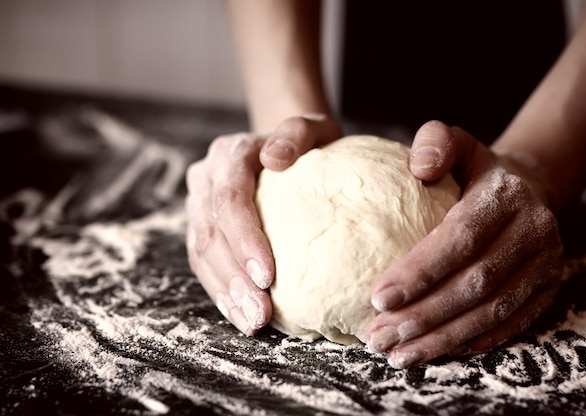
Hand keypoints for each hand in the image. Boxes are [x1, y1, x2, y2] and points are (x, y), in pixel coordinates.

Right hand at [185, 114, 341, 334]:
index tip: (268, 276)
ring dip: (225, 292)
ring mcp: (199, 203)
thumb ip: (298, 133)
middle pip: (210, 231)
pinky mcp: (202, 226)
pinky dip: (221, 291)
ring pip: (201, 252)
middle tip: (259, 314)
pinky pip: (204, 262)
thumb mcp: (315, 128)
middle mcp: (207, 177)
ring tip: (252, 322)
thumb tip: (275, 158)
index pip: (229, 199)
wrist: (286, 147)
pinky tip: (240, 314)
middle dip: (234, 277)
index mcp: (230, 154)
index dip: (244, 239)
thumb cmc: (308, 143)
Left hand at [365, 120, 563, 367]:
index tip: (378, 297)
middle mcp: (534, 232)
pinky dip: (469, 342)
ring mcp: (546, 265)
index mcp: (506, 196)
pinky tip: (433, 351)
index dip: (420, 271)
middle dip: (423, 316)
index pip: (461, 239)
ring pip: (491, 312)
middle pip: (474, 284)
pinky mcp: (547, 290)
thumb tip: (418, 167)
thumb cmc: (475, 170)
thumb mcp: (456, 142)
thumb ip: (435, 142)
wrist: (529, 189)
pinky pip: (509, 324)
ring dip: (441, 339)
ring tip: (397, 353)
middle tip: (378, 335)